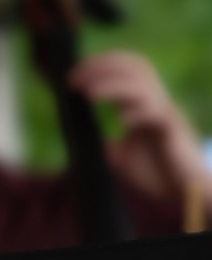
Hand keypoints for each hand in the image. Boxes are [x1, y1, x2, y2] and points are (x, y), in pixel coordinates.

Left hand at [69, 50, 208, 208]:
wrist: (188, 196)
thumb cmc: (160, 177)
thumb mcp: (126, 160)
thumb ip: (110, 146)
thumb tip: (88, 142)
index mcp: (145, 105)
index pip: (126, 67)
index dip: (100, 63)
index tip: (71, 75)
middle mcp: (158, 104)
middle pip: (135, 67)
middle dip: (101, 67)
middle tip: (73, 80)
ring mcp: (167, 116)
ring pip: (143, 87)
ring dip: (112, 86)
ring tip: (89, 95)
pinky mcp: (174, 133)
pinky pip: (158, 113)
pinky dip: (138, 113)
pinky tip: (123, 122)